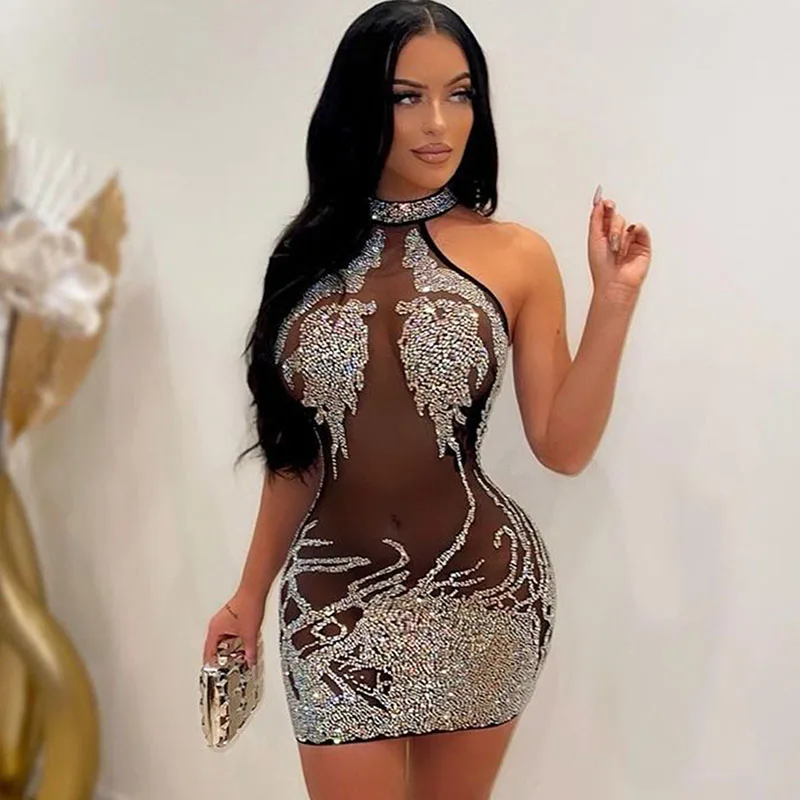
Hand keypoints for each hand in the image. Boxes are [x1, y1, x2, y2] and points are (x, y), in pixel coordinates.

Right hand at [203, 588, 264, 666]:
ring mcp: (223, 620)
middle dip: (222, 657)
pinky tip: (243, 643)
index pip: (209, 652)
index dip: (212, 664)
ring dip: (229, 648)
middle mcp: (216, 625)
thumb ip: (250, 651)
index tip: (214, 674)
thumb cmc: (247, 605)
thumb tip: (250, 661)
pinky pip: (229, 633)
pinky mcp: (231, 616)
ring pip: (223, 640)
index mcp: (214, 630)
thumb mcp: (249, 634)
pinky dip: (234, 640)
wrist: (254, 591)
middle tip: (228, 667)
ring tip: (238, 656)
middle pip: (215, 646)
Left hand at [588, 185, 651, 305]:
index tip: (603, 202)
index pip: (605, 213)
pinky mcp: (642, 243)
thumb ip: (596, 218)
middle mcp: (616, 234)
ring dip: (619, 236)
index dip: (604, 206)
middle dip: (611, 227)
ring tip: (617, 251)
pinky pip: (639, 228)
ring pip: (626, 223)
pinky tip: (627, 248)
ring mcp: (630, 238)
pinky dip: (633, 235)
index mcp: (603, 233)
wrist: (615, 281)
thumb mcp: (594, 238)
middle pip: (616, 216)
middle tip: (610, 240)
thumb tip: (599, 201)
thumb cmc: (602, 265)